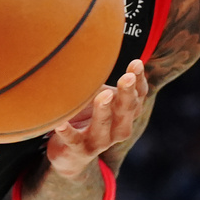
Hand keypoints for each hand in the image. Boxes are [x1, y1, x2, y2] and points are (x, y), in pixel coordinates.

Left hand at [44, 59, 147, 178]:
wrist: (72, 155)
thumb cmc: (88, 117)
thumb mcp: (100, 96)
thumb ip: (102, 79)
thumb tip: (98, 44)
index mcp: (126, 112)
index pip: (139, 95)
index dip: (140, 80)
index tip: (136, 63)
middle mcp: (119, 128)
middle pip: (127, 110)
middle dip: (127, 93)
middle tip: (126, 77)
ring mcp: (100, 141)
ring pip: (104, 127)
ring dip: (104, 111)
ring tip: (103, 96)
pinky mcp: (79, 149)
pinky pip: (73, 139)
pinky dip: (67, 131)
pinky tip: (59, 123)